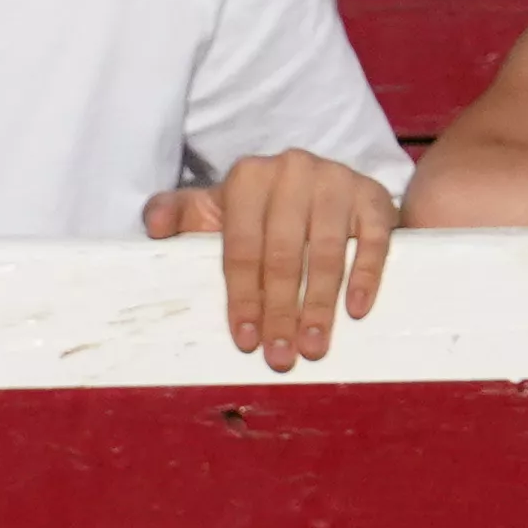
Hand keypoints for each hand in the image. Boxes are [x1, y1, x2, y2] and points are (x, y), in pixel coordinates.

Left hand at [149, 147, 395, 370]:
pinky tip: (357, 310)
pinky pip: (373, 238)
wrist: (317, 186)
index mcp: (248, 178)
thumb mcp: (213, 210)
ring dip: (320, 304)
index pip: (242, 248)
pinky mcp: (372, 193)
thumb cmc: (256, 213)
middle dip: (281, 311)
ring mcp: (336, 179)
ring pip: (328, 251)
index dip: (243, 298)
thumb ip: (179, 215)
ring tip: (314, 347)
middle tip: (281, 357)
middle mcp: (293, 171)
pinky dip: (366, 275)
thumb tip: (154, 225)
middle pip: (285, 255)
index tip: (246, 341)